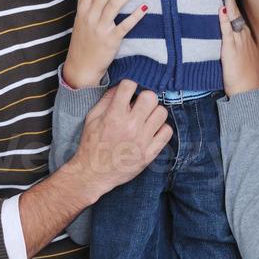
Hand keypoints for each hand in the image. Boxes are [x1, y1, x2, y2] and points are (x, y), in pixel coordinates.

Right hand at [63, 0, 147, 87]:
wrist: (81, 67)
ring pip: (116, 3)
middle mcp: (90, 15)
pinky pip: (125, 25)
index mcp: (83, 8)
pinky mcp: (111, 40)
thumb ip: (92, 3)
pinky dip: (135, 15)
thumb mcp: (83, 19)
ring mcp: (100, 27)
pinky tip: (145, 7)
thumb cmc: (84, 41)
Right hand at [71, 80, 172, 198]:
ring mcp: (142, 140)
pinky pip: (167, 132)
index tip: (129, 90)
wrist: (93, 174)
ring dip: (154, 112)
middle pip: (151, 97)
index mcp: (114, 116)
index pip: (129, 86)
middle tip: (140, 104)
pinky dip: (161, 128)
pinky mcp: (149, 153)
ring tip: (146, 117)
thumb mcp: (92, 118)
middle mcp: (130, 126)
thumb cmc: (91, 145)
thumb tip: (121, 87)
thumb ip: (106, 100)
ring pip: (162, 112)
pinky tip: (152, 130)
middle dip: (145, 97)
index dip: (129, 85)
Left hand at [219, 0, 258, 96]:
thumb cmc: (245, 78)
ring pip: (233, 15)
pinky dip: (224, 19)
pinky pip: (227, 31)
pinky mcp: (232, 50)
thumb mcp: (242, 57)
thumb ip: (234, 44)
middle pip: (236, 9)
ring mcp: (238, 41)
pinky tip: (220, 7)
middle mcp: (243, 35)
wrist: (250, 93)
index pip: (238, 12)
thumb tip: (227, 34)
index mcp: (245, 36)